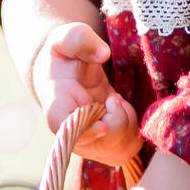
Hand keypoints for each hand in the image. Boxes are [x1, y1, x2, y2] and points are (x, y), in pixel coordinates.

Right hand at [31, 23, 141, 166]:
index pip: (65, 129)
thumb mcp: (65, 38)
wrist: (62, 74)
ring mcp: (88, 142)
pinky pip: (128, 148)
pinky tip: (120, 110)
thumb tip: (103, 53)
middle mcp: (71, 132)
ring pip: (118, 150)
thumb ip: (80, 39)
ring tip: (114, 102)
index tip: (103, 125)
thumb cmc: (62, 56)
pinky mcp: (105, 144)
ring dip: (126, 124)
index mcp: (57, 105)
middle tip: (111, 96)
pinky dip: (132, 129)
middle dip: (117, 119)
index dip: (85, 132)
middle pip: (100, 144)